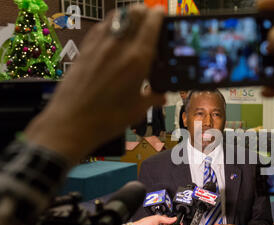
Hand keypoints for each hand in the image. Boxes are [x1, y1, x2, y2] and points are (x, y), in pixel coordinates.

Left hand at [25, 4, 165, 162]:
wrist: (71, 123)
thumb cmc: (106, 119)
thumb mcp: (137, 110)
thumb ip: (153, 98)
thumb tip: (161, 96)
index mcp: (137, 60)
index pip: (151, 23)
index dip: (159, 16)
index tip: (162, 16)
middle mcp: (118, 46)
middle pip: (134, 12)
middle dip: (145, 12)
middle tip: (150, 20)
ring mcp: (99, 45)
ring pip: (117, 15)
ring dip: (128, 16)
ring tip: (133, 25)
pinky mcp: (85, 48)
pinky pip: (101, 26)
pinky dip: (112, 24)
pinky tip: (114, 36)